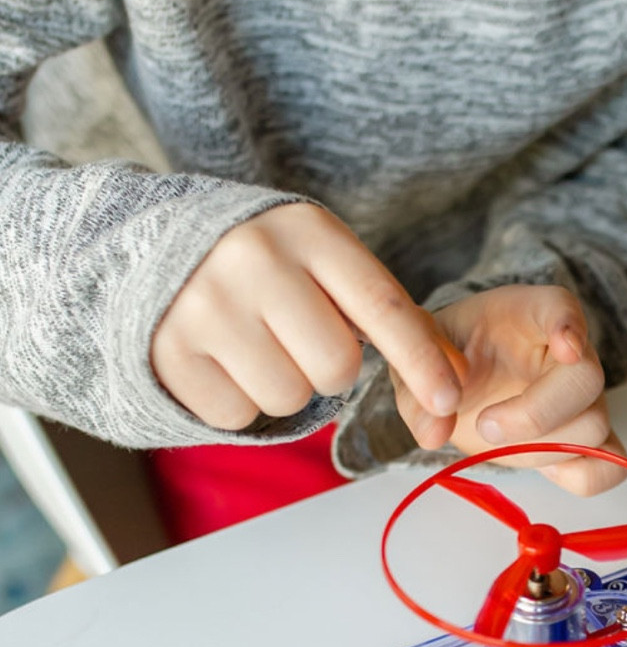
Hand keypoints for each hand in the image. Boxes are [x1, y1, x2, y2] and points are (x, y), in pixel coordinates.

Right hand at [151, 205, 465, 445]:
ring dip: (285, 387)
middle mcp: (252, 260)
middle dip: (332, 370)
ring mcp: (204, 306)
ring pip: (289, 399)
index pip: (381, 306)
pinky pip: (237, 416)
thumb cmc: (271, 265)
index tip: (449, 399)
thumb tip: (450, 388)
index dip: (421, 359)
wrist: (157, 245)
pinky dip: (239, 401)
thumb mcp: (327, 263)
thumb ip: (389, 316)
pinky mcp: (169, 351)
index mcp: (307, 230)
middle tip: (301, 339)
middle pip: (336, 367)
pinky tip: (222, 360)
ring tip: (257, 345)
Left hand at [400, 284, 626, 495]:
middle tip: (486, 426)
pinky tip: (539, 464)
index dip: (568, 325)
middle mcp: (568, 354)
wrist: (460, 380)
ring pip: (593, 426)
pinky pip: (609, 466)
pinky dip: (580, 477)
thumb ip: (416, 385)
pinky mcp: (586, 440)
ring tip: (497, 441)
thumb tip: (432, 434)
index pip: (561, 308)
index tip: (564, 346)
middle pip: (587, 379)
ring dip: (543, 449)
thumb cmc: (448, 357)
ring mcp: (584, 398)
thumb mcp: (416, 358)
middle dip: (536, 414)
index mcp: (526, 314)